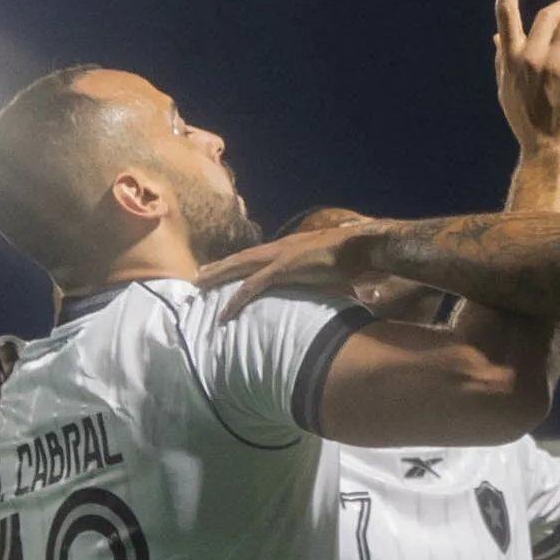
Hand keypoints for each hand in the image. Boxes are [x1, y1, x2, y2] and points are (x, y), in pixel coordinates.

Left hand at [204, 213, 384, 313]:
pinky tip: (224, 312)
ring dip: (218, 277)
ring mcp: (278, 257)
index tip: (224, 269)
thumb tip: (331, 289)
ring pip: (239, 268)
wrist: (360, 247)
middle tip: (199, 275)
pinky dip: (235, 300)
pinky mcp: (281, 269)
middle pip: (241, 258)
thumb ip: (323, 278)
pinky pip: (252, 287)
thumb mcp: (331, 270)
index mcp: (289, 248)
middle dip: (219, 267)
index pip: (257, 256)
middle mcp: (279, 248)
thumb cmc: (352, 259)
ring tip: (199, 285)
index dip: (239, 262)